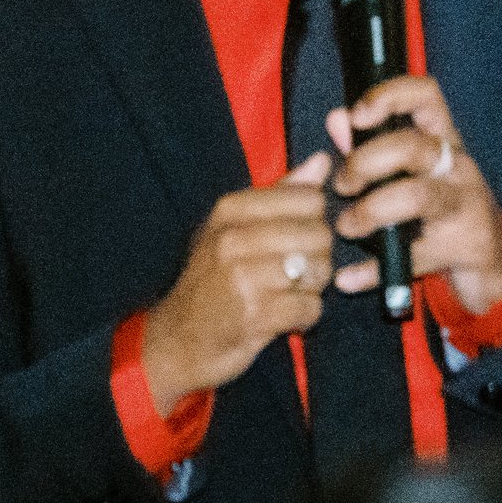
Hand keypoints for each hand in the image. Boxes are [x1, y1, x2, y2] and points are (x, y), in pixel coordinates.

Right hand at [143, 153, 334, 409]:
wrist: (179, 341)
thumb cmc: (214, 280)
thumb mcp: (236, 228)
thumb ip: (283, 193)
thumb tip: (322, 161)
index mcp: (231, 209)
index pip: (309, 199)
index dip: (313, 222)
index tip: (294, 240)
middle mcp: (233, 237)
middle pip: (319, 234)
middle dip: (316, 258)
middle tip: (293, 274)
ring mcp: (242, 276)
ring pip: (319, 270)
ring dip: (311, 288)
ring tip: (286, 294)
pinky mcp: (255, 314)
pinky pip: (311, 307)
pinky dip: (305, 316)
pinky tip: (283, 316)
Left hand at [326, 77, 501, 310]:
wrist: (493, 260)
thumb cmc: (440, 207)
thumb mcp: (411, 172)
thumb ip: (370, 144)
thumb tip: (336, 118)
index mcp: (443, 140)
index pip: (426, 97)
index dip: (391, 96)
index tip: (358, 115)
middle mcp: (457, 167)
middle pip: (414, 147)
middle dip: (366, 162)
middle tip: (343, 185)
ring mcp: (465, 206)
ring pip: (418, 196)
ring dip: (371, 211)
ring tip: (347, 227)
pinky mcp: (465, 247)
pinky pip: (415, 257)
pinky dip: (374, 271)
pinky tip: (350, 278)